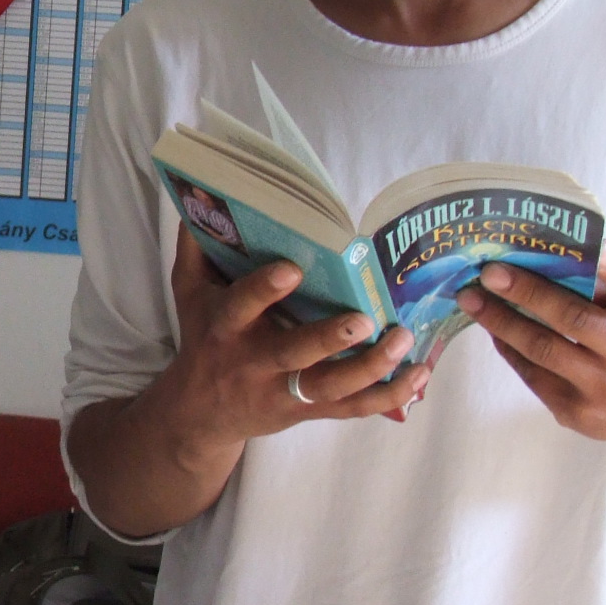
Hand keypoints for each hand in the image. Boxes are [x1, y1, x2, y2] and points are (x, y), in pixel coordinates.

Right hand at [65, 236, 424, 539]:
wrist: (200, 411)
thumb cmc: (203, 337)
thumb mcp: (188, 292)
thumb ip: (197, 245)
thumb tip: (199, 193)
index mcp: (226, 326)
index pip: (242, 306)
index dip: (265, 290)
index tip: (293, 268)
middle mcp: (255, 361)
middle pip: (294, 353)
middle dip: (329, 338)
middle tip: (364, 319)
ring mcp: (284, 390)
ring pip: (330, 386)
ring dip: (370, 367)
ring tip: (403, 341)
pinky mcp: (307, 410)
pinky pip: (351, 408)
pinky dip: (387, 396)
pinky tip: (417, 375)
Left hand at [458, 243, 605, 451]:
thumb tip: (543, 257)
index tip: (600, 248)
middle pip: (574, 319)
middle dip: (527, 292)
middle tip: (490, 272)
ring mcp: (603, 389)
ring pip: (542, 349)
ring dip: (500, 320)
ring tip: (471, 297)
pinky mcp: (574, 412)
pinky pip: (531, 373)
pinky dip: (507, 345)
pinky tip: (490, 325)